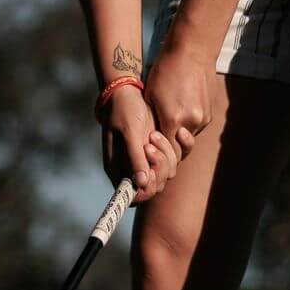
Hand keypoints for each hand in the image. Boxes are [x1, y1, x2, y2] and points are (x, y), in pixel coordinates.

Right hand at [100, 88, 180, 205]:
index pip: (135, 196)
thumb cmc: (123, 110)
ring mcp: (144, 163)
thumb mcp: (129, 132)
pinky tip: (159, 133)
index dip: (146, 187)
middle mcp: (131, 171)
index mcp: (117, 170)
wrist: (128, 93)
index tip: (149, 166)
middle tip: (151, 141)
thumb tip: (140, 183)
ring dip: (165, 156)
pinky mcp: (156, 154)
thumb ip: (134, 157)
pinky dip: (170, 150)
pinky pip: (171, 162)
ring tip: (153, 134)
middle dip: (159, 166)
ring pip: (165, 175)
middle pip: (154, 187)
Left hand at [143, 36, 216, 156]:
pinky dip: (187, 124)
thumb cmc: (166, 70)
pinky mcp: (209, 113)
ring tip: (167, 120)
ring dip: (178, 135)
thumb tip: (150, 138)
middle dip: (169, 147)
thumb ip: (153, 120)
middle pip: (180, 148)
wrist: (192, 51)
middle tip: (157, 138)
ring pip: (189, 138)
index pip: (167, 151)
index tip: (150, 147)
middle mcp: (192, 122)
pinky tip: (179, 110)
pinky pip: (196, 126)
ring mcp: (203, 118)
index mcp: (173, 119)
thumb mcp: (151, 96)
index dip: (158, 152)